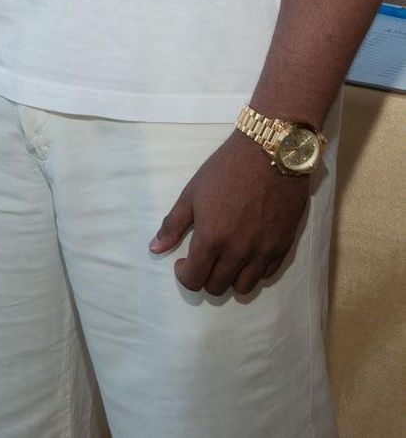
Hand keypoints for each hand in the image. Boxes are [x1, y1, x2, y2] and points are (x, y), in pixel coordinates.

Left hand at [149, 130, 309, 295]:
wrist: (269, 152)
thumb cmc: (226, 168)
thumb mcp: (192, 192)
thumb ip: (173, 224)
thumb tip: (155, 248)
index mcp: (211, 238)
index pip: (193, 280)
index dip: (184, 275)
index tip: (184, 261)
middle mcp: (237, 252)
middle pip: (217, 287)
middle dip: (205, 276)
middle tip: (205, 257)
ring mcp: (262, 251)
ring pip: (243, 288)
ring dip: (230, 278)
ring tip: (226, 257)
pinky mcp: (283, 246)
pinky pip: (266, 274)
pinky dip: (254, 270)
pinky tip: (248, 251)